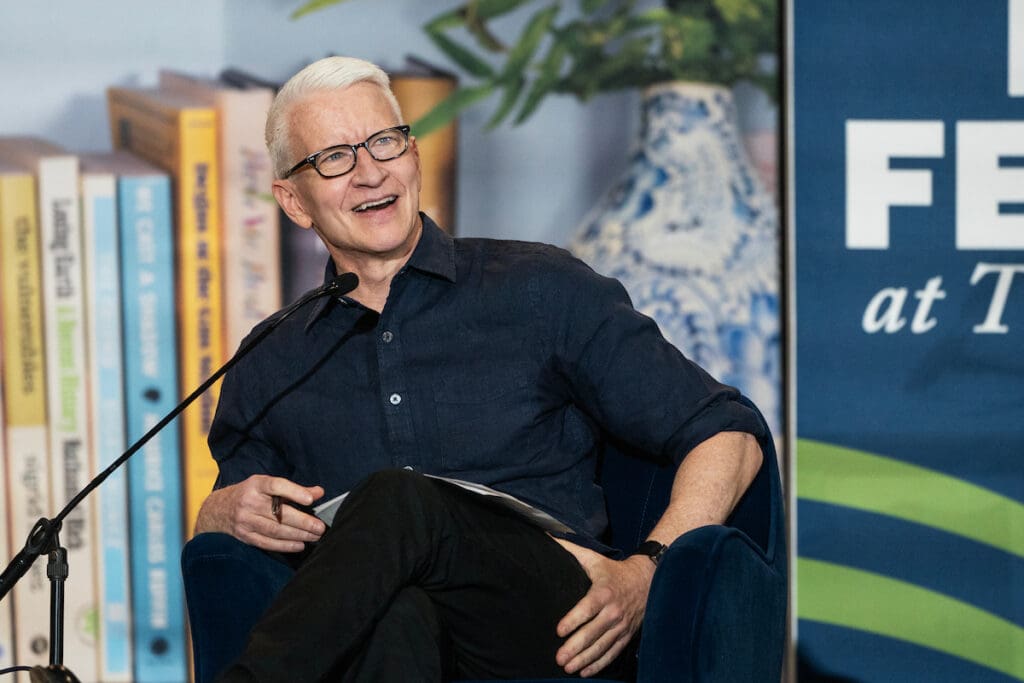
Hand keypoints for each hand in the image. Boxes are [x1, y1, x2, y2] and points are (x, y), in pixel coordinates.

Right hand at [195, 474, 325, 552]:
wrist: (218, 510)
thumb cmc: (250, 494)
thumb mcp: (267, 485)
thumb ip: (294, 490)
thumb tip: (319, 492)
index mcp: (256, 485)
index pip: (276, 486)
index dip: (294, 492)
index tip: (310, 500)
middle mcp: (249, 502)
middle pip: (279, 513)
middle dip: (303, 521)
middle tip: (320, 527)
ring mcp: (245, 521)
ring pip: (275, 530)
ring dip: (298, 535)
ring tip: (315, 536)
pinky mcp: (244, 536)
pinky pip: (267, 543)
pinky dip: (285, 545)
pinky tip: (300, 545)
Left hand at [553, 538, 654, 676]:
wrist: (647, 580)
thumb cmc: (614, 570)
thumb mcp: (594, 559)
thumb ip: (570, 550)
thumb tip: (546, 537)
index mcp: (603, 592)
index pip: (587, 608)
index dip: (574, 620)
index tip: (559, 630)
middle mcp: (613, 611)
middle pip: (593, 633)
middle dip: (575, 647)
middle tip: (559, 658)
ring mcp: (621, 626)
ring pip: (602, 646)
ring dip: (585, 659)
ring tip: (568, 668)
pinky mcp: (626, 635)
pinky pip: (613, 653)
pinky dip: (599, 664)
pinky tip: (585, 672)